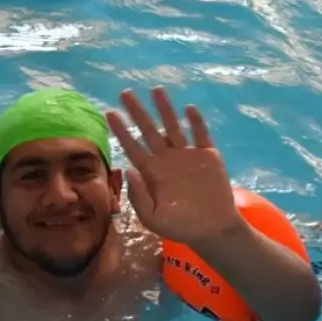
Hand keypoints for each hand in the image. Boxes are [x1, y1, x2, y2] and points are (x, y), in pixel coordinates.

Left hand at [105, 87, 241, 245]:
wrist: (212, 229)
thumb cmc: (180, 225)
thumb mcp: (153, 218)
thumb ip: (139, 196)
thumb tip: (128, 170)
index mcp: (151, 172)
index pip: (132, 147)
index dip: (121, 130)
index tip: (109, 113)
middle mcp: (166, 159)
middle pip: (149, 130)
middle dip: (137, 112)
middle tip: (125, 92)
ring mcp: (188, 155)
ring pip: (173, 126)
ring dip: (165, 109)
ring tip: (156, 90)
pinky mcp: (208, 156)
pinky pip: (201, 134)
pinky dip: (196, 122)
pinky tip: (189, 109)